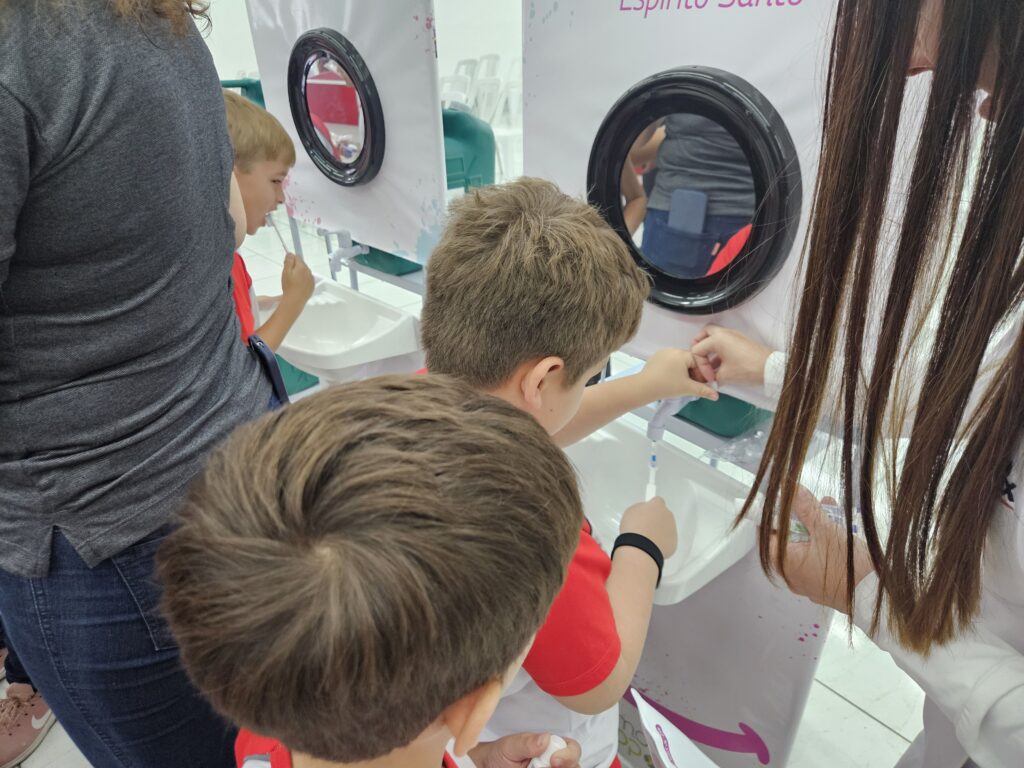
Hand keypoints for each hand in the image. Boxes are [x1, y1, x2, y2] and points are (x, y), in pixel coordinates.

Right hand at [280, 253, 314, 302]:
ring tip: (292, 281)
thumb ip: (288, 261)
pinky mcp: (312, 285)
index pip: (297, 257)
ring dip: (299, 273)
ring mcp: (311, 279)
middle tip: (288, 274)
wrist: (295, 300)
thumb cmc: (289, 287)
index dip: (290, 260)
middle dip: (295, 267)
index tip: (286, 265)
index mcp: (302, 267)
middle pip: (301, 264)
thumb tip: (290, 254)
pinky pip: (307, 279)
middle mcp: (309, 272)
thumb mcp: (286, 272)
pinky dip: (303, 280)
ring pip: (305, 272)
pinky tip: (297, 285)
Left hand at [467, 733, 581, 767]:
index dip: (568, 755)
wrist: (488, 767)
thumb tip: (545, 738)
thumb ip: (527, 742)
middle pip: (575, 766)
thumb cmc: (501, 754)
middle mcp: (555, 763)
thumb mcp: (510, 745)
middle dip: (568, 767)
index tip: (554, 761)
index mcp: (552, 747)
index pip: (572, 749)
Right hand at [619, 497, 677, 558]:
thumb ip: (640, 508)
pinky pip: (667, 541)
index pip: (657, 501)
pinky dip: (660, 543)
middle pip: (663, 515)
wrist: (640, 548)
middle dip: (656, 520)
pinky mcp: (673, 543)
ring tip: (645, 539)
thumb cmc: (634, 529)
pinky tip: (650, 546)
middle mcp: (668, 516)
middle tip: (644, 527)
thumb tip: (643, 511)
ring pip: (666, 529)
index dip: (651, 506)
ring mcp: (672, 530)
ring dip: (658, 532)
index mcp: (658, 506)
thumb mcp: (631, 511)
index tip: (647, 510)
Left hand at [639, 348, 718, 402]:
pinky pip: (670, 362)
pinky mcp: (656, 358)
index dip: (703, 373)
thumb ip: (703, 390)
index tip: (704, 383)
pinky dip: (675, 370)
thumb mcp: (687, 388)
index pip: (699, 361)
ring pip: (680, 361)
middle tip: (695, 385)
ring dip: (685, 371)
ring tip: (684, 384)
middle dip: (694, 372)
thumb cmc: (666, 386)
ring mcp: (663, 353)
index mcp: (682, 354)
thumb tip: (716, 396)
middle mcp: (673, 350)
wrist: (643, 388)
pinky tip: (673, 380)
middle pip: (690, 360)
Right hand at [691, 326, 771, 385]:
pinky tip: (720, 364)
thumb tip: (710, 378)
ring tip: (710, 364)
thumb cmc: (747, 369)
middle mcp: (724, 333)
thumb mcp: (724, 376)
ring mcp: (734, 335)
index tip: (708, 376)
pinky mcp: (741, 340)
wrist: (770, 368)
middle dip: (699, 345)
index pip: (697, 350)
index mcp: (717, 339)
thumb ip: (712, 376)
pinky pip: (724, 340)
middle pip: (704, 333)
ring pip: (715, 335)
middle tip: (699, 358)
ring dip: (710, 348)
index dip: (700, 366)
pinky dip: (719, 349)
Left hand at [767, 488, 874, 612]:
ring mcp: (808, 584)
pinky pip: (818, 561)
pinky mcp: (824, 587)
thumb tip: (791, 488)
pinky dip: (825, 545)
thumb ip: (806, 508)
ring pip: (806, 549)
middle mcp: (792, 576)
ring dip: (816, 529)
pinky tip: (840, 530)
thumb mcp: (826, 530)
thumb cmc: (846, 566)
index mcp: (785, 563)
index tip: (783, 504)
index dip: (774, 518)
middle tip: (812, 504)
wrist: (872, 597)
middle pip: (789, 541)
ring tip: (831, 510)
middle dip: (801, 519)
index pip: (766, 537)